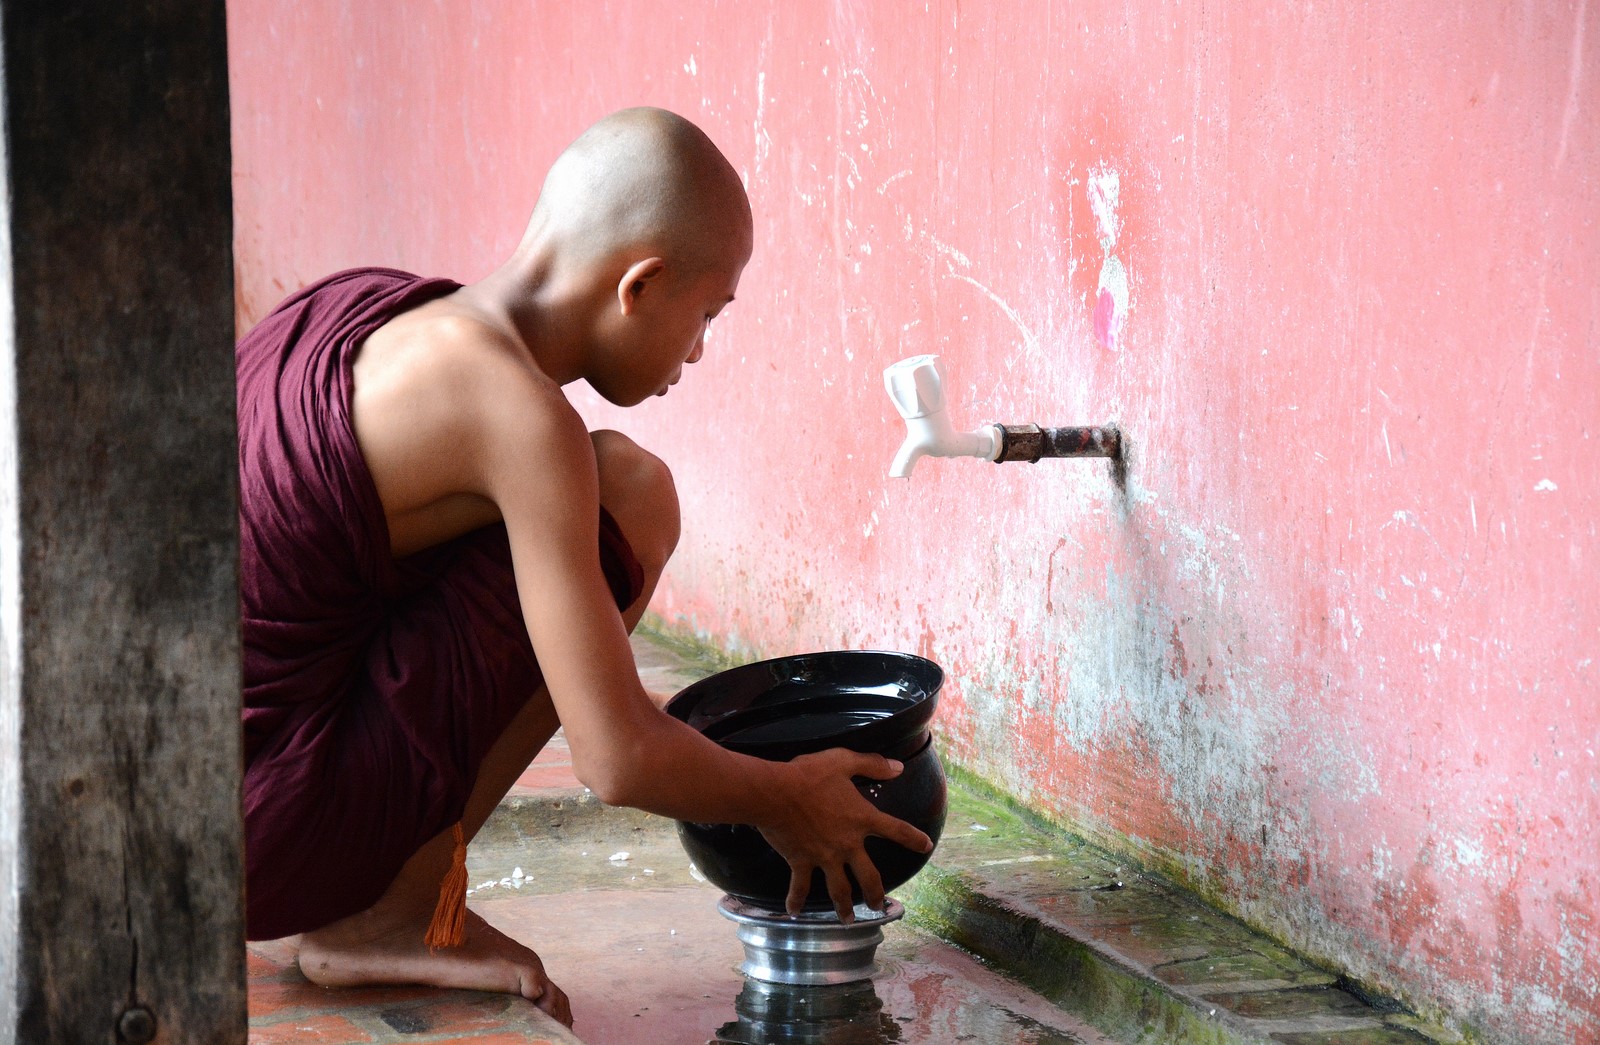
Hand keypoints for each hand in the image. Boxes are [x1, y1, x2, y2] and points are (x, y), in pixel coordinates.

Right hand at [756, 748, 933, 921]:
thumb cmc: (809, 775)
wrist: (775, 793)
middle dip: (876, 894)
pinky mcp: (800, 862)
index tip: (926, 846)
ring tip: (849, 920)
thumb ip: (872, 764)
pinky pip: (800, 886)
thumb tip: (899, 768)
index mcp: (861, 819)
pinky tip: (794, 913)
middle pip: (869, 876)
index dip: (914, 838)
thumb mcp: (843, 761)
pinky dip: (796, 901)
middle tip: (880, 906)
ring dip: (845, 907)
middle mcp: (847, 844)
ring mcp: (824, 857)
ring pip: (839, 889)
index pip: (896, 830)